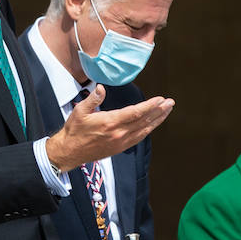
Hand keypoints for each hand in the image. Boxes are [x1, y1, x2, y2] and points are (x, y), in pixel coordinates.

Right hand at [45, 86, 173, 171]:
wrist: (70, 152)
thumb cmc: (74, 131)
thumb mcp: (80, 111)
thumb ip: (92, 99)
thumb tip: (101, 88)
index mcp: (110, 122)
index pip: (135, 113)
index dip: (150, 106)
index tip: (160, 99)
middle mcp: (119, 133)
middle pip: (144, 121)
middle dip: (159, 111)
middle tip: (170, 103)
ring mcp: (121, 142)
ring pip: (144, 130)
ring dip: (157, 120)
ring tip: (167, 111)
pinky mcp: (120, 147)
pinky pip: (139, 138)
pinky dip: (148, 130)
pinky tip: (154, 124)